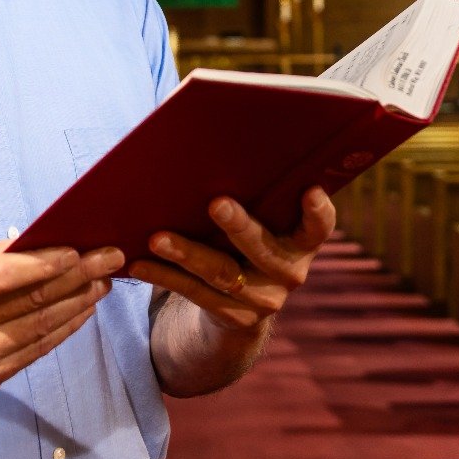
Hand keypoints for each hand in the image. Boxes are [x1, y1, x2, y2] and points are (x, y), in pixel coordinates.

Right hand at [0, 242, 123, 405]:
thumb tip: (39, 241)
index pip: (4, 275)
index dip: (47, 263)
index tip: (80, 250)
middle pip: (32, 298)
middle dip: (79, 276)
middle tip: (110, 258)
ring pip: (41, 325)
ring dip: (79, 302)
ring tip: (104, 283)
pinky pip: (37, 350)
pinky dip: (65, 329)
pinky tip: (83, 311)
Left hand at [129, 187, 334, 333]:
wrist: (241, 302)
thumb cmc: (245, 237)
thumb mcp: (259, 218)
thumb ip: (253, 193)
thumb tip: (211, 142)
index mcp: (302, 242)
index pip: (319, 227)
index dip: (319, 212)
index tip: (310, 190)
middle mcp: (290, 272)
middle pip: (264, 250)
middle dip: (240, 226)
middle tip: (216, 203)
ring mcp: (264, 299)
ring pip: (223, 274)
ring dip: (188, 254)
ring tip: (158, 238)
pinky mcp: (234, 317)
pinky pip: (195, 295)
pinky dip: (165, 277)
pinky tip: (139, 264)